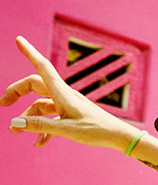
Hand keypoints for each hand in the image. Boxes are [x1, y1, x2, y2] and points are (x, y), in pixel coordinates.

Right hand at [2, 36, 141, 150]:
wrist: (119, 137)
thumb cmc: (98, 131)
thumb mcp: (66, 130)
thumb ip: (40, 126)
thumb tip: (15, 122)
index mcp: (63, 93)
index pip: (42, 67)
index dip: (30, 52)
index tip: (19, 40)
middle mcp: (64, 95)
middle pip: (34, 85)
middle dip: (16, 92)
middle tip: (2, 104)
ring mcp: (68, 105)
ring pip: (41, 105)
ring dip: (28, 117)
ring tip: (16, 132)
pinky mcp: (72, 115)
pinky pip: (52, 118)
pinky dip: (43, 129)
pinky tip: (39, 144)